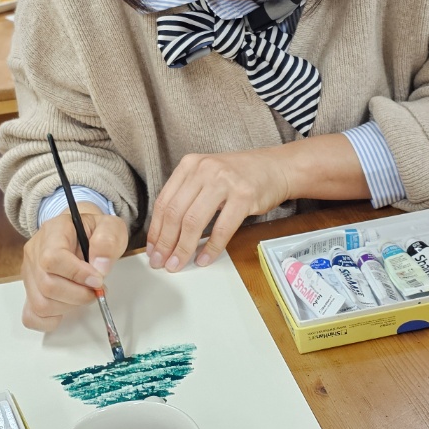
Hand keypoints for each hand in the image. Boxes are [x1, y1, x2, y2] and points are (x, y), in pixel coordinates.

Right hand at [22, 206, 128, 332]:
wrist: (80, 233)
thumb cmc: (93, 232)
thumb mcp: (110, 227)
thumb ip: (108, 242)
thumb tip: (100, 267)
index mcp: (53, 232)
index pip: (53, 258)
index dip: (77, 275)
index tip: (97, 280)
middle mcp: (35, 252)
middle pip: (47, 285)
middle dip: (78, 295)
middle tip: (96, 289)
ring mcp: (30, 273)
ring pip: (41, 304)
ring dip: (69, 306)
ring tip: (83, 294)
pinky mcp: (30, 291)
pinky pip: (32, 316)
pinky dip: (51, 320)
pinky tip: (67, 307)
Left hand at [146, 148, 292, 272]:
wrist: (276, 167)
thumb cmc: (239, 177)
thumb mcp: (208, 175)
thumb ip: (187, 195)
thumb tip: (166, 232)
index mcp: (190, 165)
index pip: (164, 201)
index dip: (155, 229)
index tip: (153, 249)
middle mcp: (204, 170)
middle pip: (175, 213)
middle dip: (166, 243)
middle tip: (161, 262)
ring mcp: (224, 182)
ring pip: (194, 222)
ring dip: (183, 248)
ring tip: (178, 264)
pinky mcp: (244, 196)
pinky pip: (222, 229)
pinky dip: (211, 248)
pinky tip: (204, 259)